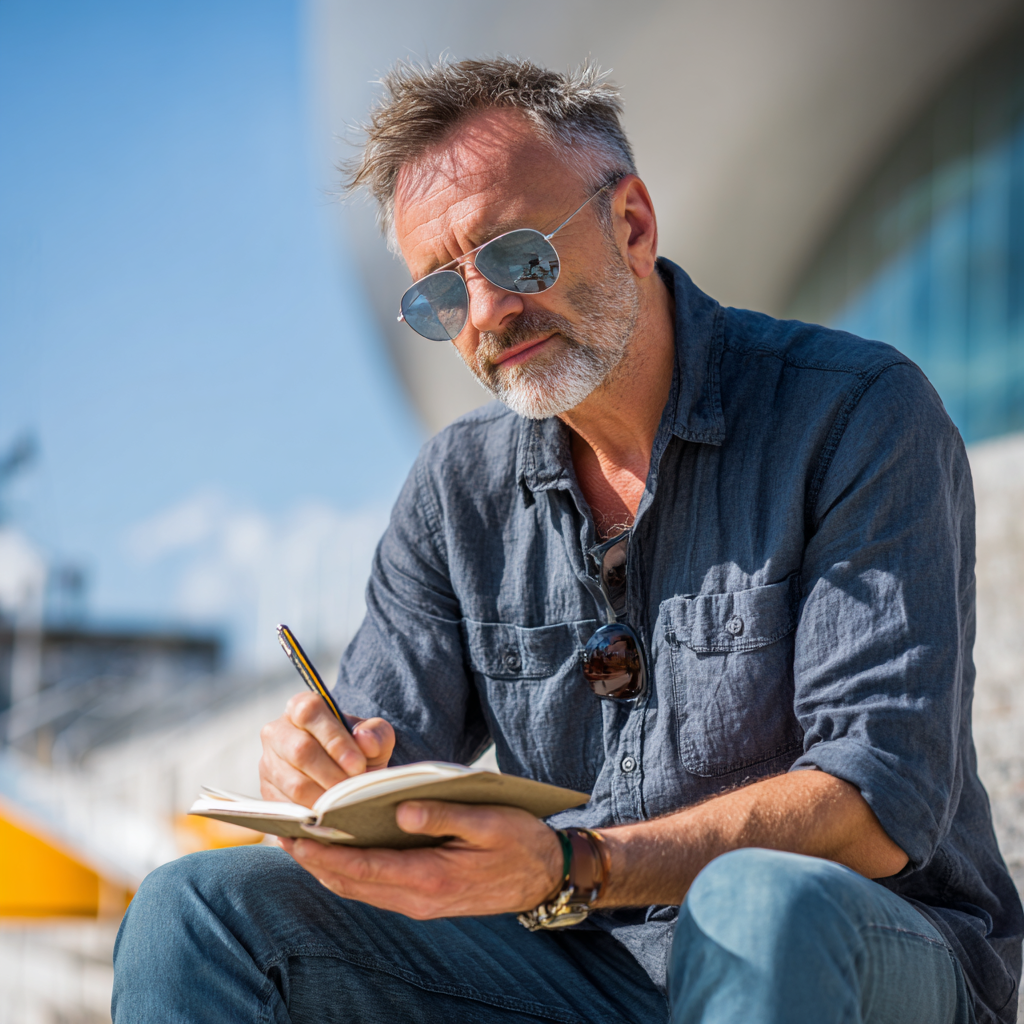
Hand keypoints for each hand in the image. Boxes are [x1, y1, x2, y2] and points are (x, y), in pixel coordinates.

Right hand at [259, 691, 394, 806]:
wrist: (345, 776)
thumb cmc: (358, 750)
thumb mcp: (374, 737)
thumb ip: (376, 734)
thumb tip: (365, 741)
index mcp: (302, 707)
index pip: (310, 714)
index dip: (334, 740)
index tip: (357, 765)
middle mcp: (277, 732)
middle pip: (300, 751)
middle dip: (330, 774)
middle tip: (352, 790)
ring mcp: (268, 764)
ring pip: (292, 783)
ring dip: (322, 798)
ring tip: (345, 807)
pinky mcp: (266, 793)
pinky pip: (285, 809)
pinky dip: (310, 817)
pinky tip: (329, 821)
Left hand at [280, 800, 563, 918]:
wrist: (545, 876)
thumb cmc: (521, 841)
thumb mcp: (491, 820)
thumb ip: (445, 815)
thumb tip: (401, 810)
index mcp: (434, 877)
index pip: (366, 868)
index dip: (327, 854)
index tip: (296, 836)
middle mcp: (420, 898)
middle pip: (352, 884)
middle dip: (314, 862)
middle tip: (281, 834)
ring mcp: (420, 903)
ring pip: (359, 890)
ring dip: (326, 869)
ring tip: (297, 841)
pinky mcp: (423, 899)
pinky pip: (374, 889)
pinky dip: (348, 873)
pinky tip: (336, 853)